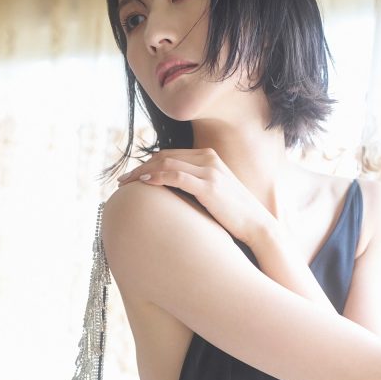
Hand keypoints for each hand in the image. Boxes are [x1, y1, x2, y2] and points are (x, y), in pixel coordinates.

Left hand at [116, 147, 273, 246]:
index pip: (170, 154)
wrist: (257, 225)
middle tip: (123, 181)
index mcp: (209, 157)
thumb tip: (173, 192)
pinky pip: (175, 176)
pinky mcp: (209, 186)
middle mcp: (208, 159)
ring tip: (126, 184)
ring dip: (142, 172)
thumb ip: (196, 185)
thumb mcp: (214, 192)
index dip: (147, 163)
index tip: (132, 176)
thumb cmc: (234, 214)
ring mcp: (209, 171)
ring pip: (166, 164)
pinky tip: (143, 184)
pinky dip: (157, 177)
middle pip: (163, 156)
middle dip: (139, 167)